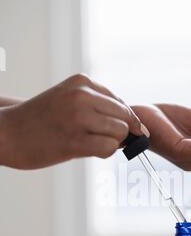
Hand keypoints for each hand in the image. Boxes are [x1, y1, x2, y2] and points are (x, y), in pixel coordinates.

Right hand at [0, 74, 143, 168]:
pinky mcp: (74, 141)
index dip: (126, 121)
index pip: (120, 103)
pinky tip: (88, 151)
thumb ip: (98, 107)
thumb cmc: (41, 120)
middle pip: (125, 118)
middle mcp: (82, 96)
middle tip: (104, 140)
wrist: (8, 133)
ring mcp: (78, 118)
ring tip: (91, 144)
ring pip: (120, 132)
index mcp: (82, 83)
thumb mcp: (68, 99)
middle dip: (121, 132)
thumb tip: (134, 127)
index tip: (124, 132)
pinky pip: (109, 148)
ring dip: (112, 143)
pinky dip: (105, 152)